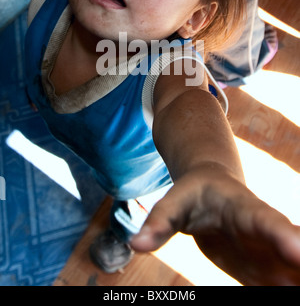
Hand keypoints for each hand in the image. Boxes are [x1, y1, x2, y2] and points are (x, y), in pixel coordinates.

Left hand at [131, 168, 299, 285]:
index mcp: (243, 207)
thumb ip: (160, 220)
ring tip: (294, 284)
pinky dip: (285, 286)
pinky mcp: (261, 271)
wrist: (212, 189)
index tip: (299, 252)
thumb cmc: (194, 191)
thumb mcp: (175, 199)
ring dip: (296, 276)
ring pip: (291, 268)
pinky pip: (277, 284)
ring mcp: (265, 253)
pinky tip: (286, 288)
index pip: (266, 220)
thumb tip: (136, 242)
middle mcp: (262, 232)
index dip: (285, 236)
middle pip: (290, 249)